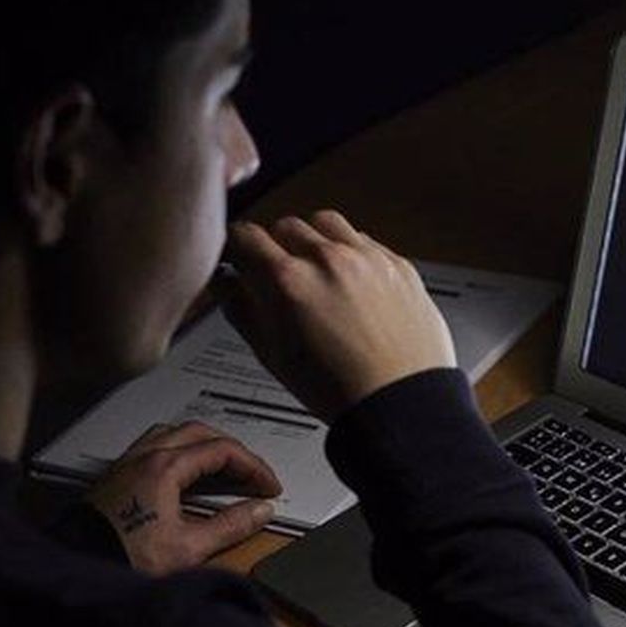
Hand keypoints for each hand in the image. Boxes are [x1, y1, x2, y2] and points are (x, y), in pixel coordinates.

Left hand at [86, 420, 280, 575]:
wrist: (78, 566)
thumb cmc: (122, 558)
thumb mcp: (188, 548)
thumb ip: (230, 526)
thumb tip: (259, 510)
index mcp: (165, 467)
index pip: (222, 450)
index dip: (253, 466)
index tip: (268, 486)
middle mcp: (144, 457)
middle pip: (200, 433)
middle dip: (232, 451)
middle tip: (251, 474)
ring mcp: (127, 463)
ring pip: (174, 433)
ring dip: (203, 445)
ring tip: (221, 467)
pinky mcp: (116, 475)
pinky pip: (153, 445)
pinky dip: (179, 450)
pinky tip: (183, 473)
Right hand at [219, 210, 455, 421]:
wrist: (400, 403)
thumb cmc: (338, 390)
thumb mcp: (271, 354)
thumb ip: (240, 309)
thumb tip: (225, 282)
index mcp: (290, 281)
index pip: (246, 235)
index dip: (235, 245)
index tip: (238, 254)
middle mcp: (329, 260)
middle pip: (286, 225)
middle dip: (274, 244)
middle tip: (276, 270)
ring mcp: (367, 258)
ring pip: (326, 222)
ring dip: (313, 238)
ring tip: (314, 269)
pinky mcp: (398, 264)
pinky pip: (364, 240)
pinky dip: (349, 251)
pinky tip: (348, 279)